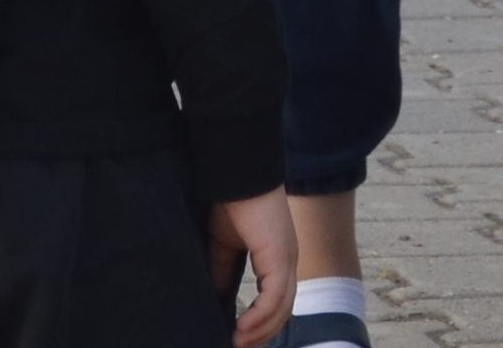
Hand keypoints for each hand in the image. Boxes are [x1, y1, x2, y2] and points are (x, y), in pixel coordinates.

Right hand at [212, 193, 291, 343]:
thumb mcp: (222, 247)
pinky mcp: (280, 255)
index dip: (260, 324)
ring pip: (281, 308)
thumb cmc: (231, 203)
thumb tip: (215, 303)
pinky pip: (274, 296)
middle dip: (261, 335)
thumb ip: (222, 274)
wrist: (236, 173)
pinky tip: (240, 329)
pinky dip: (259, 317)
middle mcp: (287, 261)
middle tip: (237, 347)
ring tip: (235, 343)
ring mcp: (287, 258)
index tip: (238, 339)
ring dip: (259, 331)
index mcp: (277, 258)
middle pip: (282, 311)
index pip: (277, 301)